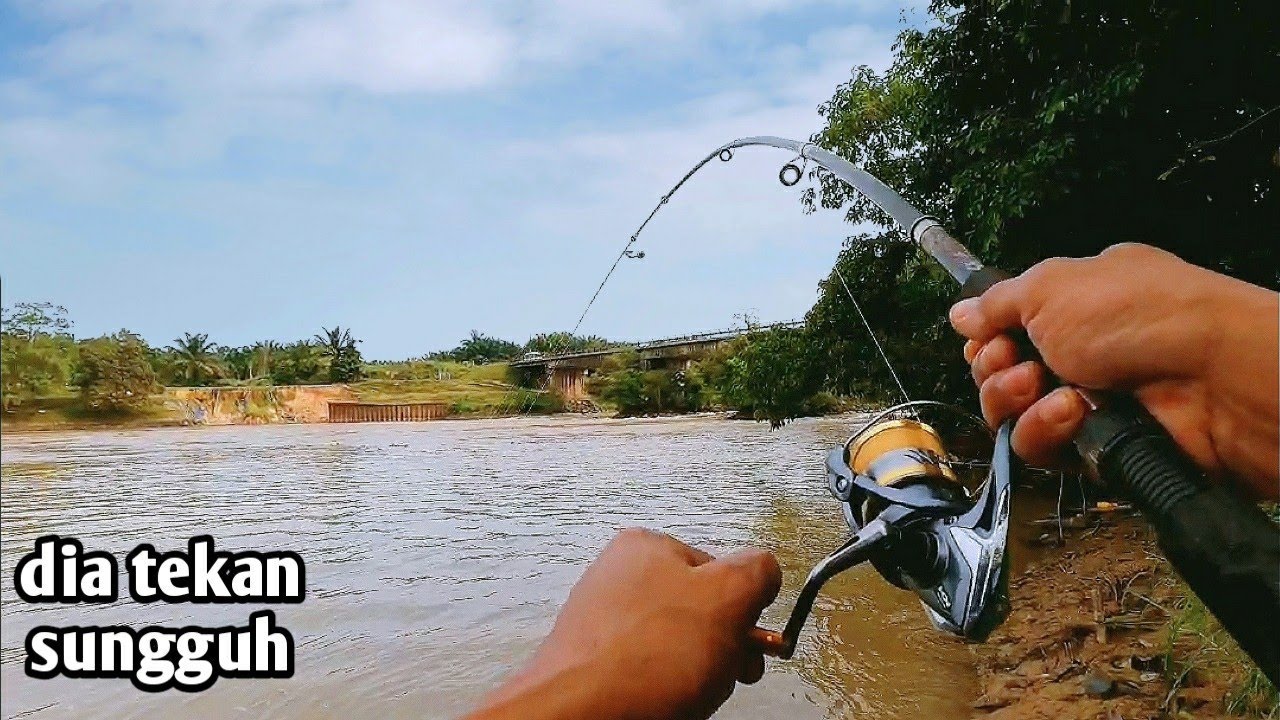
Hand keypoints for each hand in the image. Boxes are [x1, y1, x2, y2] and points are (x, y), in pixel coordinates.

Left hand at [467, 528, 781, 719]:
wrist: (583, 712)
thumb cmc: (656, 653)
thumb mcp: (728, 596)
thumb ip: (756, 572)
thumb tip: (764, 569)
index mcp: (646, 546)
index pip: (720, 572)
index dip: (743, 611)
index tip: (749, 645)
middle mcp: (617, 576)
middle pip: (697, 610)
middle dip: (721, 646)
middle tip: (726, 674)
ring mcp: (600, 621)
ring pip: (673, 646)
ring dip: (695, 671)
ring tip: (689, 694)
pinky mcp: (590, 663)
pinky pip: (644, 671)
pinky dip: (662, 688)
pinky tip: (662, 702)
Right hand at [949, 243, 1278, 497]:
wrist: (1211, 376)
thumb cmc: (1136, 314)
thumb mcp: (1052, 286)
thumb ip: (996, 303)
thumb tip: (959, 314)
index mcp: (1077, 302)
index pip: (1007, 327)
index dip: (987, 336)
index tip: (989, 336)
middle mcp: (1082, 351)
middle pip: (1001, 372)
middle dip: (994, 369)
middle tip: (1015, 362)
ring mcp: (1090, 401)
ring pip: (1013, 414)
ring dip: (1014, 401)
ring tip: (1041, 388)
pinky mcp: (1096, 447)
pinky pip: (1042, 448)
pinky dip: (1044, 430)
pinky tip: (1070, 413)